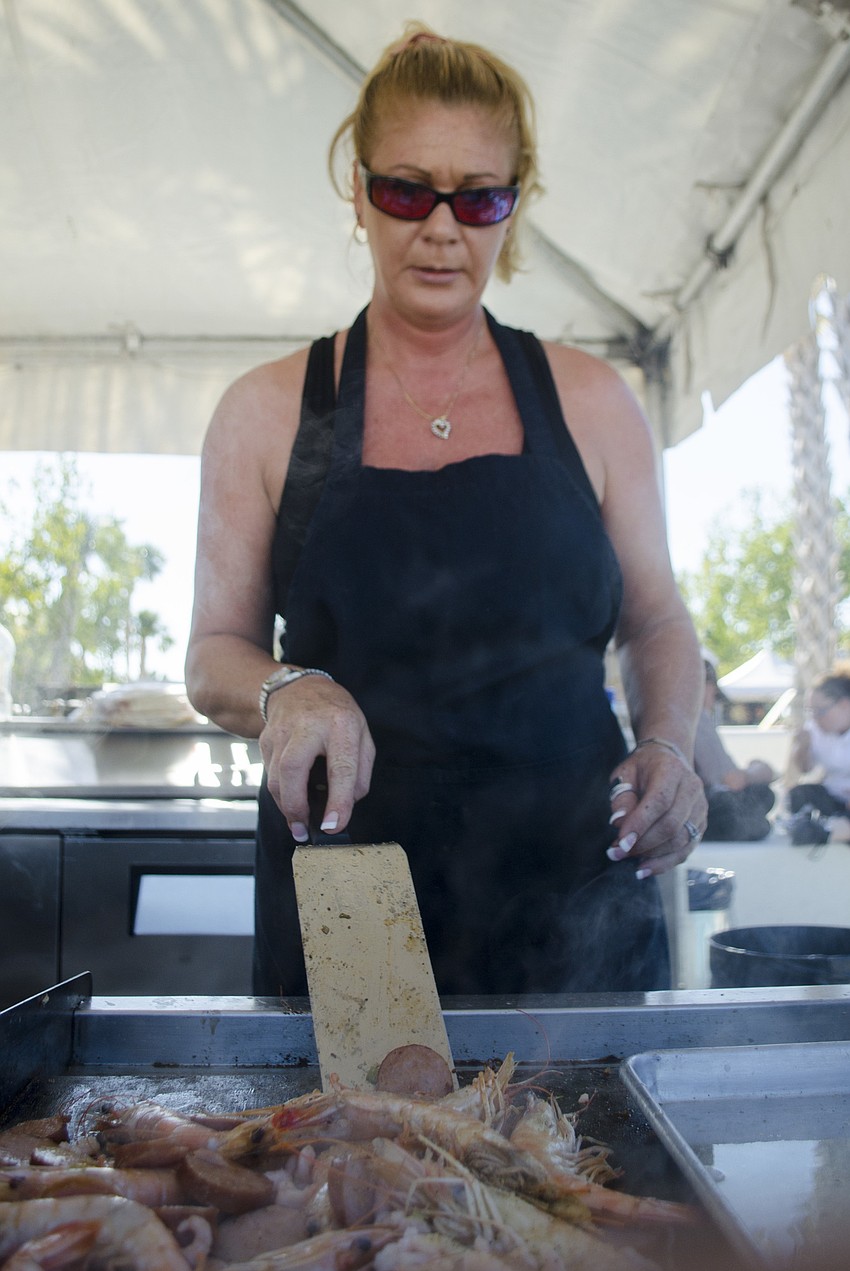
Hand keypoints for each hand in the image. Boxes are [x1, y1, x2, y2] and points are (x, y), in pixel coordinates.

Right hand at [259, 676, 374, 841]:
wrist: (298, 688)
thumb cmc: (335, 714)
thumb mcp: (362, 734)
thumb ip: (360, 770)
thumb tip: (348, 804)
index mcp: (340, 724)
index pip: (340, 767)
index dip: (338, 800)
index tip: (334, 825)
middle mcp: (308, 726)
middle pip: (292, 770)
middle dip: (296, 806)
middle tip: (304, 829)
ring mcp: (282, 732)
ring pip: (276, 776)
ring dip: (286, 805)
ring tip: (298, 823)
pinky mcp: (266, 740)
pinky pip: (269, 775)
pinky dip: (280, 794)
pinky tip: (290, 800)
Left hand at [605, 744, 706, 877]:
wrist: (668, 761)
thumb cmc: (642, 769)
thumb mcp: (625, 774)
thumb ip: (622, 797)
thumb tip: (619, 823)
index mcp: (671, 770)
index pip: (660, 801)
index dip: (640, 824)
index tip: (620, 842)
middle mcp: (692, 788)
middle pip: (672, 824)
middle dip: (643, 844)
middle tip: (617, 853)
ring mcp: (700, 808)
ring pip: (681, 840)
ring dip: (652, 855)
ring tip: (626, 858)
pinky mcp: (701, 825)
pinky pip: (686, 850)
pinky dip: (665, 863)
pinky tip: (644, 869)